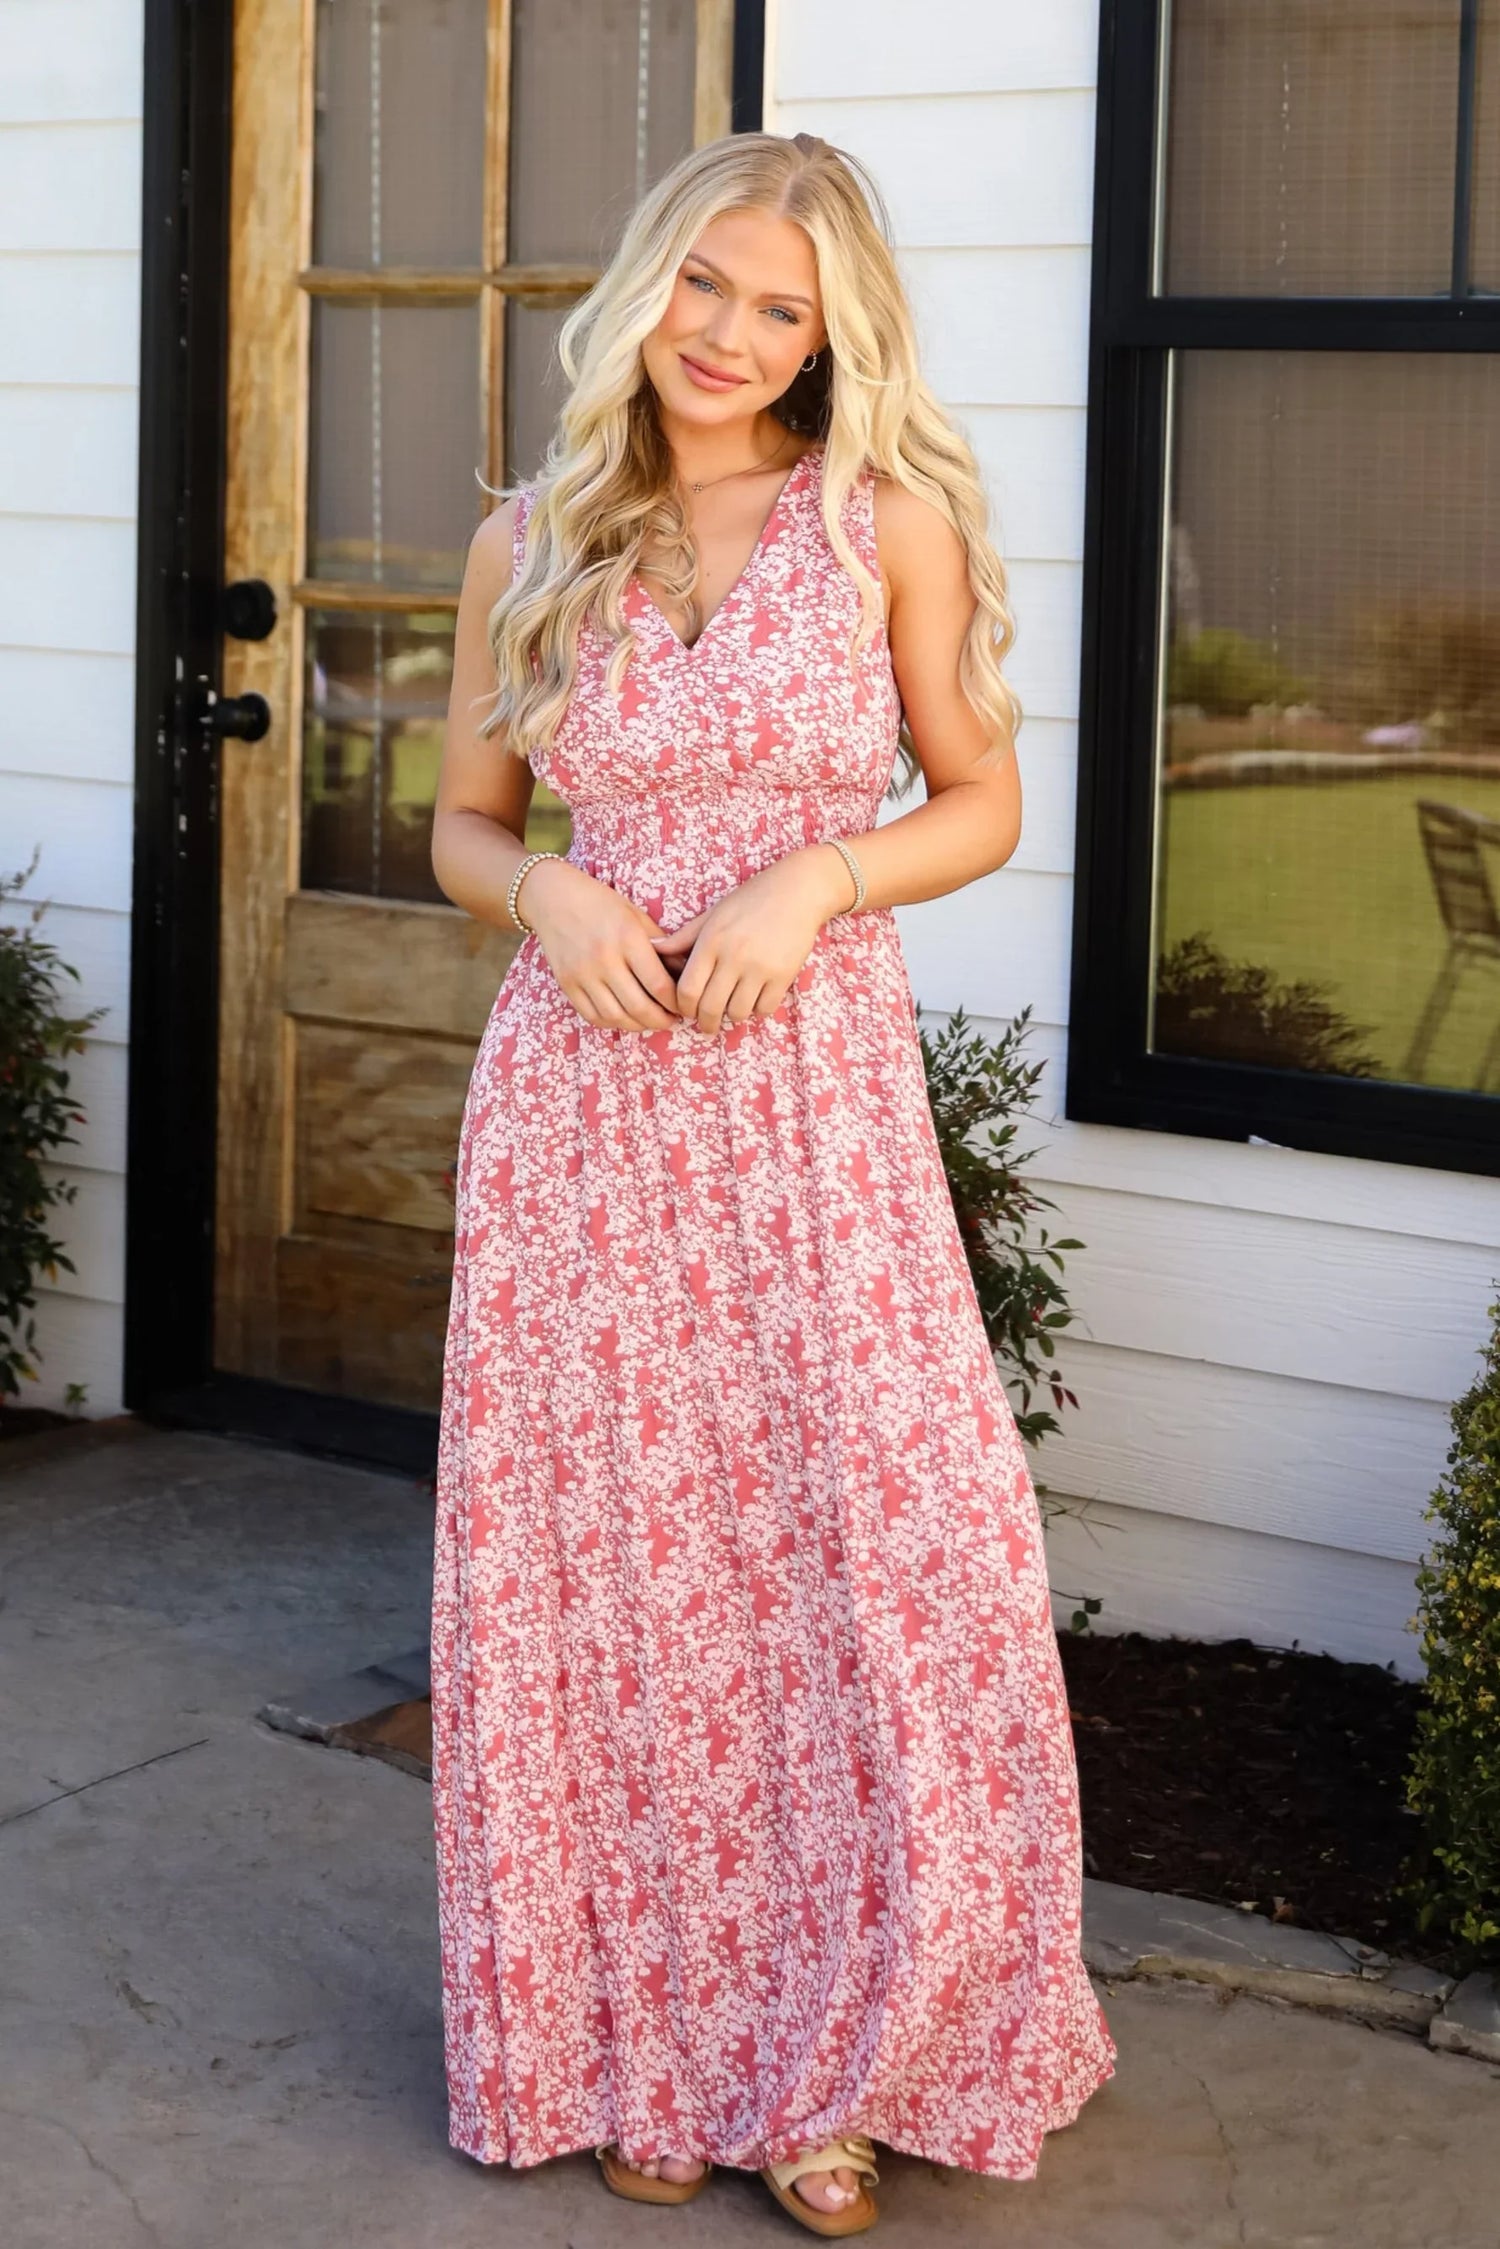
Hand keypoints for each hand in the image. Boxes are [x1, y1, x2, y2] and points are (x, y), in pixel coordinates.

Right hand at [517, 858, 686, 1032]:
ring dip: (638, 1026)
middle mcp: (604, 958)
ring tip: (650, 1021)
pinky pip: (592, 1016)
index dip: (676, 1003)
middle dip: (661, 1020)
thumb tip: (687, 974)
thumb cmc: (600, 904)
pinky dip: (612, 1023)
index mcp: (628, 938)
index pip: (659, 985)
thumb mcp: (636, 915)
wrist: (553, 898)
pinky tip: (624, 1017)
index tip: (684, 1005)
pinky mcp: (566, 983)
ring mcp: (582, 974)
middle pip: (639, 1007)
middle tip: (672, 1020)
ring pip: (616, 1017)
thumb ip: (662, 946)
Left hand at [647, 846, 853, 1033]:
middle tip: (707, 1024)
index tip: (688, 1011)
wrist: (797, 891)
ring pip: (738, 1012)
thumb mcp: (712, 915)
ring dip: (733, 1016)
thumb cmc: (750, 900)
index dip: (684, 1008)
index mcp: (711, 941)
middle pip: (710, 1008)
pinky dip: (757, 1010)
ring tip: (732, 1009)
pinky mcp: (784, 975)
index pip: (687, 990)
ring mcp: (760, 967)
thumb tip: (653, 950)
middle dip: (705, 1022)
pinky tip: (755, 1000)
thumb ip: (683, 937)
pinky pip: (764, 1009)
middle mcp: (733, 956)